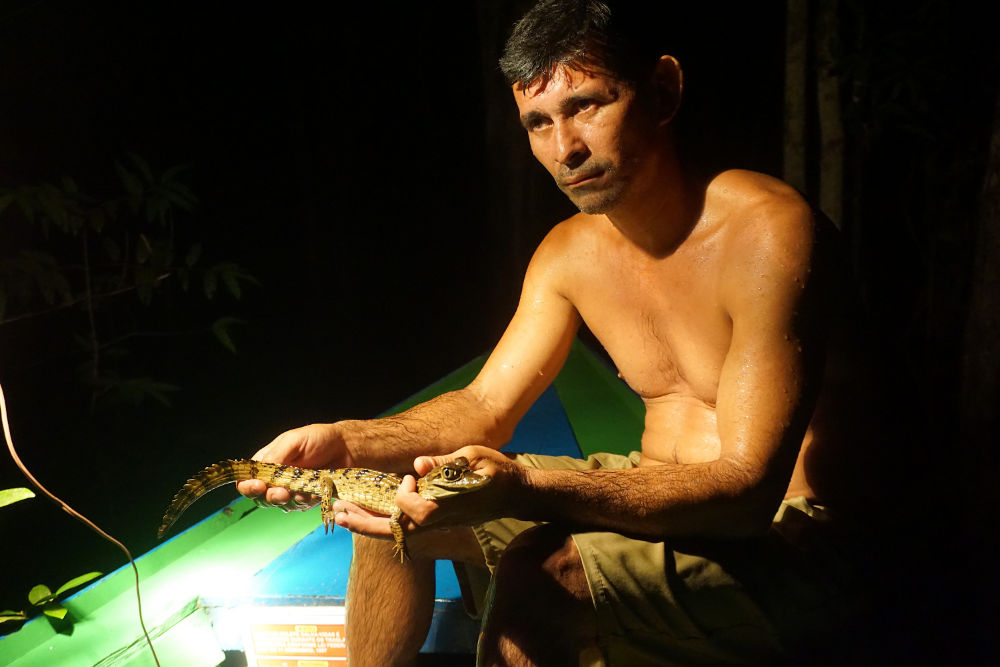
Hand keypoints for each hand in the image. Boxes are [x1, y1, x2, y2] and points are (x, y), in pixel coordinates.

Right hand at [236, 423, 347, 511]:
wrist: (347, 448)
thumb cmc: (320, 439)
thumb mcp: (294, 440)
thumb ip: (276, 455)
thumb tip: (259, 470)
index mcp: (268, 462)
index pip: (248, 479)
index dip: (248, 486)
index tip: (257, 486)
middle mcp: (276, 478)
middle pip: (261, 497)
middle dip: (269, 497)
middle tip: (281, 493)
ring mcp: (291, 490)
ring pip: (281, 505)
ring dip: (288, 501)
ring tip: (301, 493)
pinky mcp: (307, 499)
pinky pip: (300, 506)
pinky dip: (304, 502)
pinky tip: (311, 494)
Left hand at [332, 445, 523, 539]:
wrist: (518, 494)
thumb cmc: (499, 473)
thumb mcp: (475, 457)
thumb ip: (445, 461)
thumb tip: (418, 464)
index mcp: (448, 506)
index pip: (414, 511)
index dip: (404, 496)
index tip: (409, 478)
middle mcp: (439, 521)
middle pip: (396, 530)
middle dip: (365, 521)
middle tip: (338, 511)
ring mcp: (438, 525)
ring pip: (397, 532)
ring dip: (368, 523)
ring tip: (342, 514)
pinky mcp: (437, 523)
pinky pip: (405, 529)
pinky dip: (382, 523)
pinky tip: (366, 514)